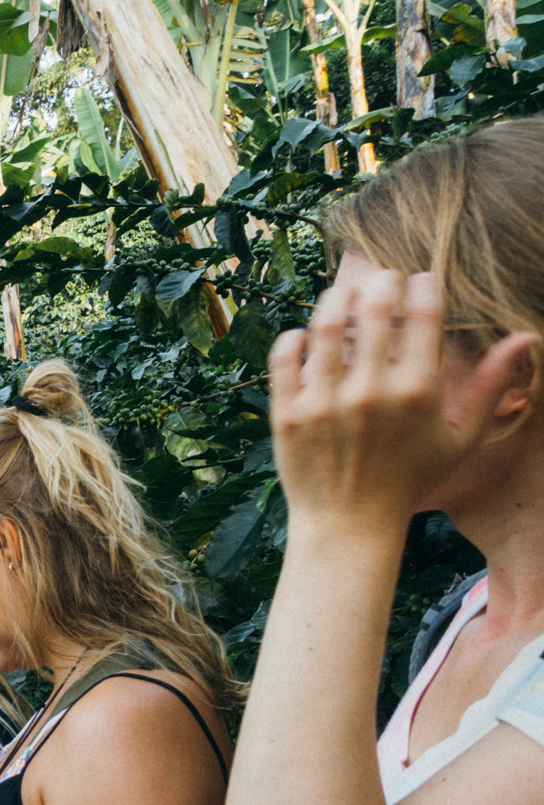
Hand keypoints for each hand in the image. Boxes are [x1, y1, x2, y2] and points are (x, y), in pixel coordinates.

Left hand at [268, 266, 538, 527]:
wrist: (348, 524)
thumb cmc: (409, 479)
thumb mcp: (460, 438)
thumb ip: (493, 386)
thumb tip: (526, 337)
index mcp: (417, 393)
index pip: (423, 315)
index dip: (424, 285)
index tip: (421, 280)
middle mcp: (369, 393)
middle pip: (373, 308)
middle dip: (380, 282)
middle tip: (381, 280)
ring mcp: (324, 402)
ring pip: (325, 325)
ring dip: (335, 298)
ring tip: (344, 295)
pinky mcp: (287, 414)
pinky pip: (284, 357)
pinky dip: (294, 337)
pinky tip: (307, 335)